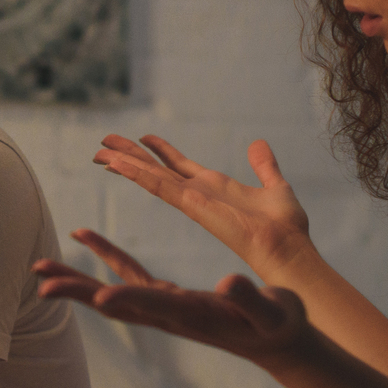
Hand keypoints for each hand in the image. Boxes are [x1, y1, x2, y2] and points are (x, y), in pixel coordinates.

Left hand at [35, 229, 311, 365]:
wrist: (278, 340)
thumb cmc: (278, 325)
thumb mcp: (271, 311)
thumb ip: (250, 298)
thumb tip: (229, 281)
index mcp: (193, 314)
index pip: (155, 307)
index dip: (128, 302)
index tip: (101, 299)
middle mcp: (169, 314)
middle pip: (115, 305)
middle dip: (79, 294)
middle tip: (42, 285)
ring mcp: (163, 307)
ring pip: (111, 292)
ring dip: (76, 280)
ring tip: (40, 269)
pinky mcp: (166, 297)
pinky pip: (128, 273)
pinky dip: (106, 255)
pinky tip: (84, 235)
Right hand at [94, 135, 313, 276]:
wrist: (287, 249)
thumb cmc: (285, 228)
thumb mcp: (275, 186)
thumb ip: (264, 166)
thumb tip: (258, 144)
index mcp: (214, 188)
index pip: (178, 166)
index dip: (159, 152)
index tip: (141, 138)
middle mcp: (198, 194)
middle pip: (157, 170)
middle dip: (132, 156)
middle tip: (105, 143)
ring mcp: (192, 200)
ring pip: (151, 177)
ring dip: (126, 163)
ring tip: (100, 152)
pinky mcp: (192, 205)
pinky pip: (158, 186)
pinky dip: (136, 173)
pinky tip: (116, 164)